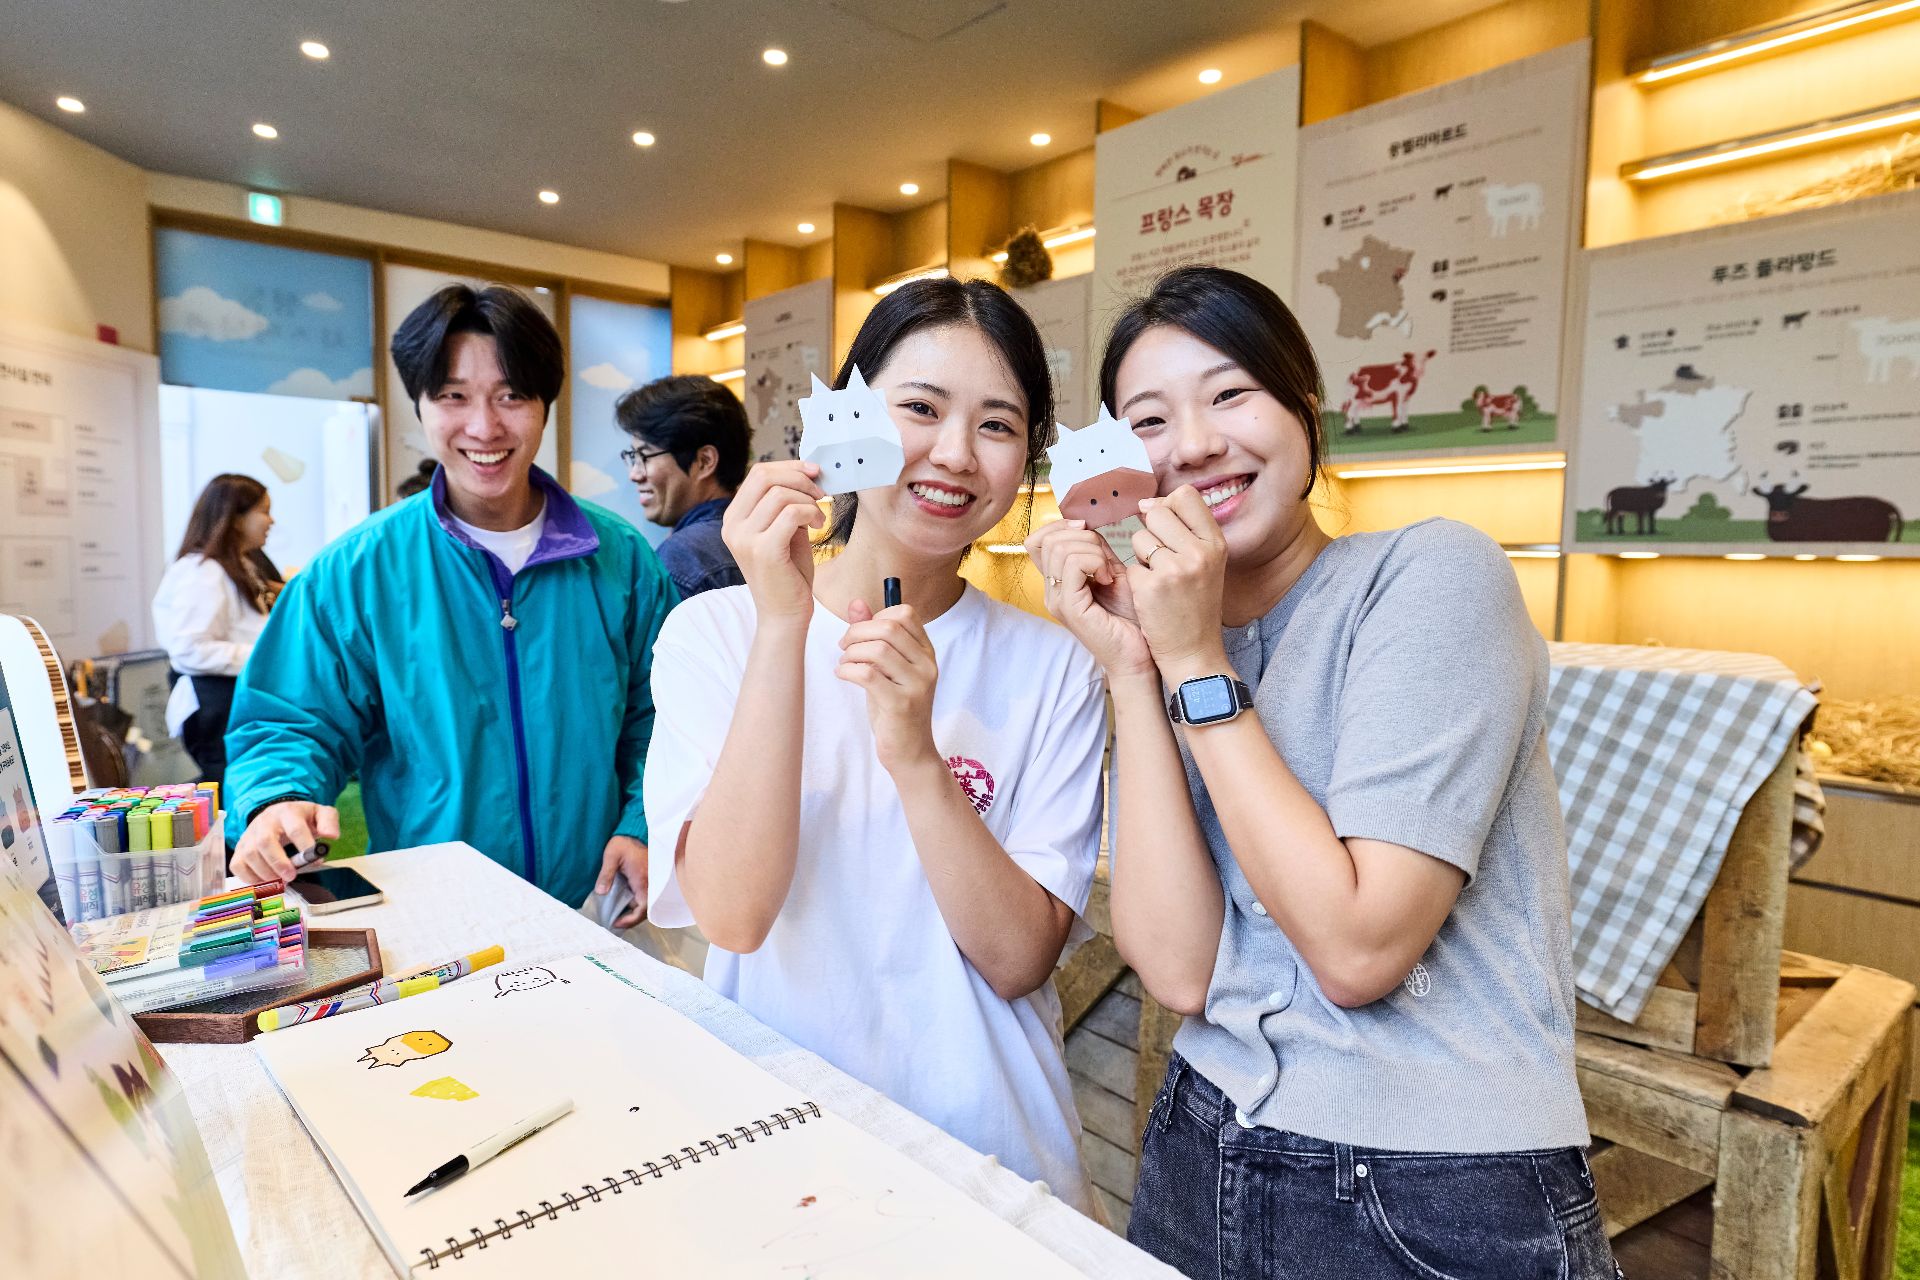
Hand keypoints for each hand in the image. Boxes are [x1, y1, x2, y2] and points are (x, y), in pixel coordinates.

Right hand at [233, 801, 340, 883]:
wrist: (277, 814)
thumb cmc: (301, 818)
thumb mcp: (320, 813)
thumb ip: (329, 821)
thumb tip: (331, 836)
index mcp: (287, 812)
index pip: (295, 828)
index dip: (304, 845)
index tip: (315, 860)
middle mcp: (264, 822)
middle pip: (265, 841)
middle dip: (279, 862)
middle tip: (291, 876)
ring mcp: (249, 835)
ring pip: (250, 854)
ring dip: (265, 873)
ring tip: (281, 882)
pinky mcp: (240, 848)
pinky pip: (238, 865)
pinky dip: (250, 878)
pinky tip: (265, 882)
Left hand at [595, 835, 648, 927]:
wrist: (636, 830)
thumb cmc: (624, 842)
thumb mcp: (611, 856)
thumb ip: (606, 875)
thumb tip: (601, 892)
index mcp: (643, 880)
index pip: (642, 909)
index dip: (629, 920)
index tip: (616, 923)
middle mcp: (651, 884)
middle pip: (645, 911)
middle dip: (631, 919)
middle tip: (614, 922)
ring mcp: (651, 882)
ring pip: (646, 904)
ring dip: (633, 911)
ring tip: (617, 915)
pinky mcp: (649, 879)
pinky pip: (645, 896)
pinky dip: (635, 903)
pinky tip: (623, 903)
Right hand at [722, 461, 825, 620]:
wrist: (785, 615)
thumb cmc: (788, 573)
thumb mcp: (783, 530)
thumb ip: (786, 504)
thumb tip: (805, 473)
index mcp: (733, 518)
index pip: (758, 474)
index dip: (789, 467)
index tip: (814, 472)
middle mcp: (732, 526)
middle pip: (764, 476)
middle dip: (799, 477)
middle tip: (820, 492)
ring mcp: (744, 538)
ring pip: (780, 494)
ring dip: (808, 500)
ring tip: (818, 518)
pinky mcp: (763, 550)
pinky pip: (791, 513)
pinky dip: (810, 513)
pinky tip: (817, 527)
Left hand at [836, 601, 938, 770]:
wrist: (910, 751)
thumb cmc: (895, 707)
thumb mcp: (885, 669)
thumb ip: (873, 636)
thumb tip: (856, 603)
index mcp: (926, 652)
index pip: (905, 614)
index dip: (876, 617)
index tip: (861, 634)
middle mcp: (927, 665)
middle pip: (888, 627)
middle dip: (856, 632)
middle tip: (844, 646)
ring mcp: (917, 685)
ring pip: (877, 649)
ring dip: (851, 653)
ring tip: (845, 664)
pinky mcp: (901, 704)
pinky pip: (868, 674)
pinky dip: (847, 670)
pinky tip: (843, 675)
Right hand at [1026, 519, 1152, 678]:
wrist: (1139, 655)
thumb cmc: (1130, 619)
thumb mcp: (1112, 573)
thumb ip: (1096, 551)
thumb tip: (1086, 525)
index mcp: (1057, 582)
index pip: (1038, 540)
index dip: (1061, 526)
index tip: (1089, 532)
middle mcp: (1051, 591)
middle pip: (1049, 539)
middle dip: (1083, 536)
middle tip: (1106, 559)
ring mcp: (1057, 600)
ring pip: (1061, 548)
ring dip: (1093, 550)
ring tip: (1109, 572)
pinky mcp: (1069, 607)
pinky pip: (1074, 564)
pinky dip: (1096, 561)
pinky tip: (1109, 579)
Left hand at [1129, 487, 1229, 672]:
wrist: (1194, 651)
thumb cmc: (1196, 605)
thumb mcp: (1205, 563)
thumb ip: (1185, 531)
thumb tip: (1147, 504)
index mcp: (1216, 543)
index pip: (1186, 495)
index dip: (1167, 505)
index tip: (1163, 525)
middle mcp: (1199, 552)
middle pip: (1157, 512)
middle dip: (1151, 532)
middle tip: (1160, 559)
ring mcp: (1175, 569)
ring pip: (1139, 538)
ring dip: (1141, 557)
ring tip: (1158, 580)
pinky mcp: (1151, 587)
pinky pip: (1130, 566)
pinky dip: (1135, 581)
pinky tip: (1150, 598)